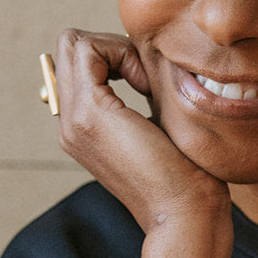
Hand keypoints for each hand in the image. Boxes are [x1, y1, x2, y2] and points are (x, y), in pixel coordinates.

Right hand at [51, 28, 229, 230]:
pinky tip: (147, 86)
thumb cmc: (187, 178)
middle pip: (70, 47)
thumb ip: (144, 99)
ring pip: (74, 43)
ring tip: (147, 84)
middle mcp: (70, 124)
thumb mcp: (159, 128)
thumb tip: (149, 64)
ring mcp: (74, 119)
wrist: (185, 214)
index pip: (78, 65)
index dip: (116, 57)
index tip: (150, 84)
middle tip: (147, 77)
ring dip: (117, 49)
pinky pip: (88, 49)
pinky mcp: (90, 113)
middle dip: (113, 46)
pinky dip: (121, 53)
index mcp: (83, 129)